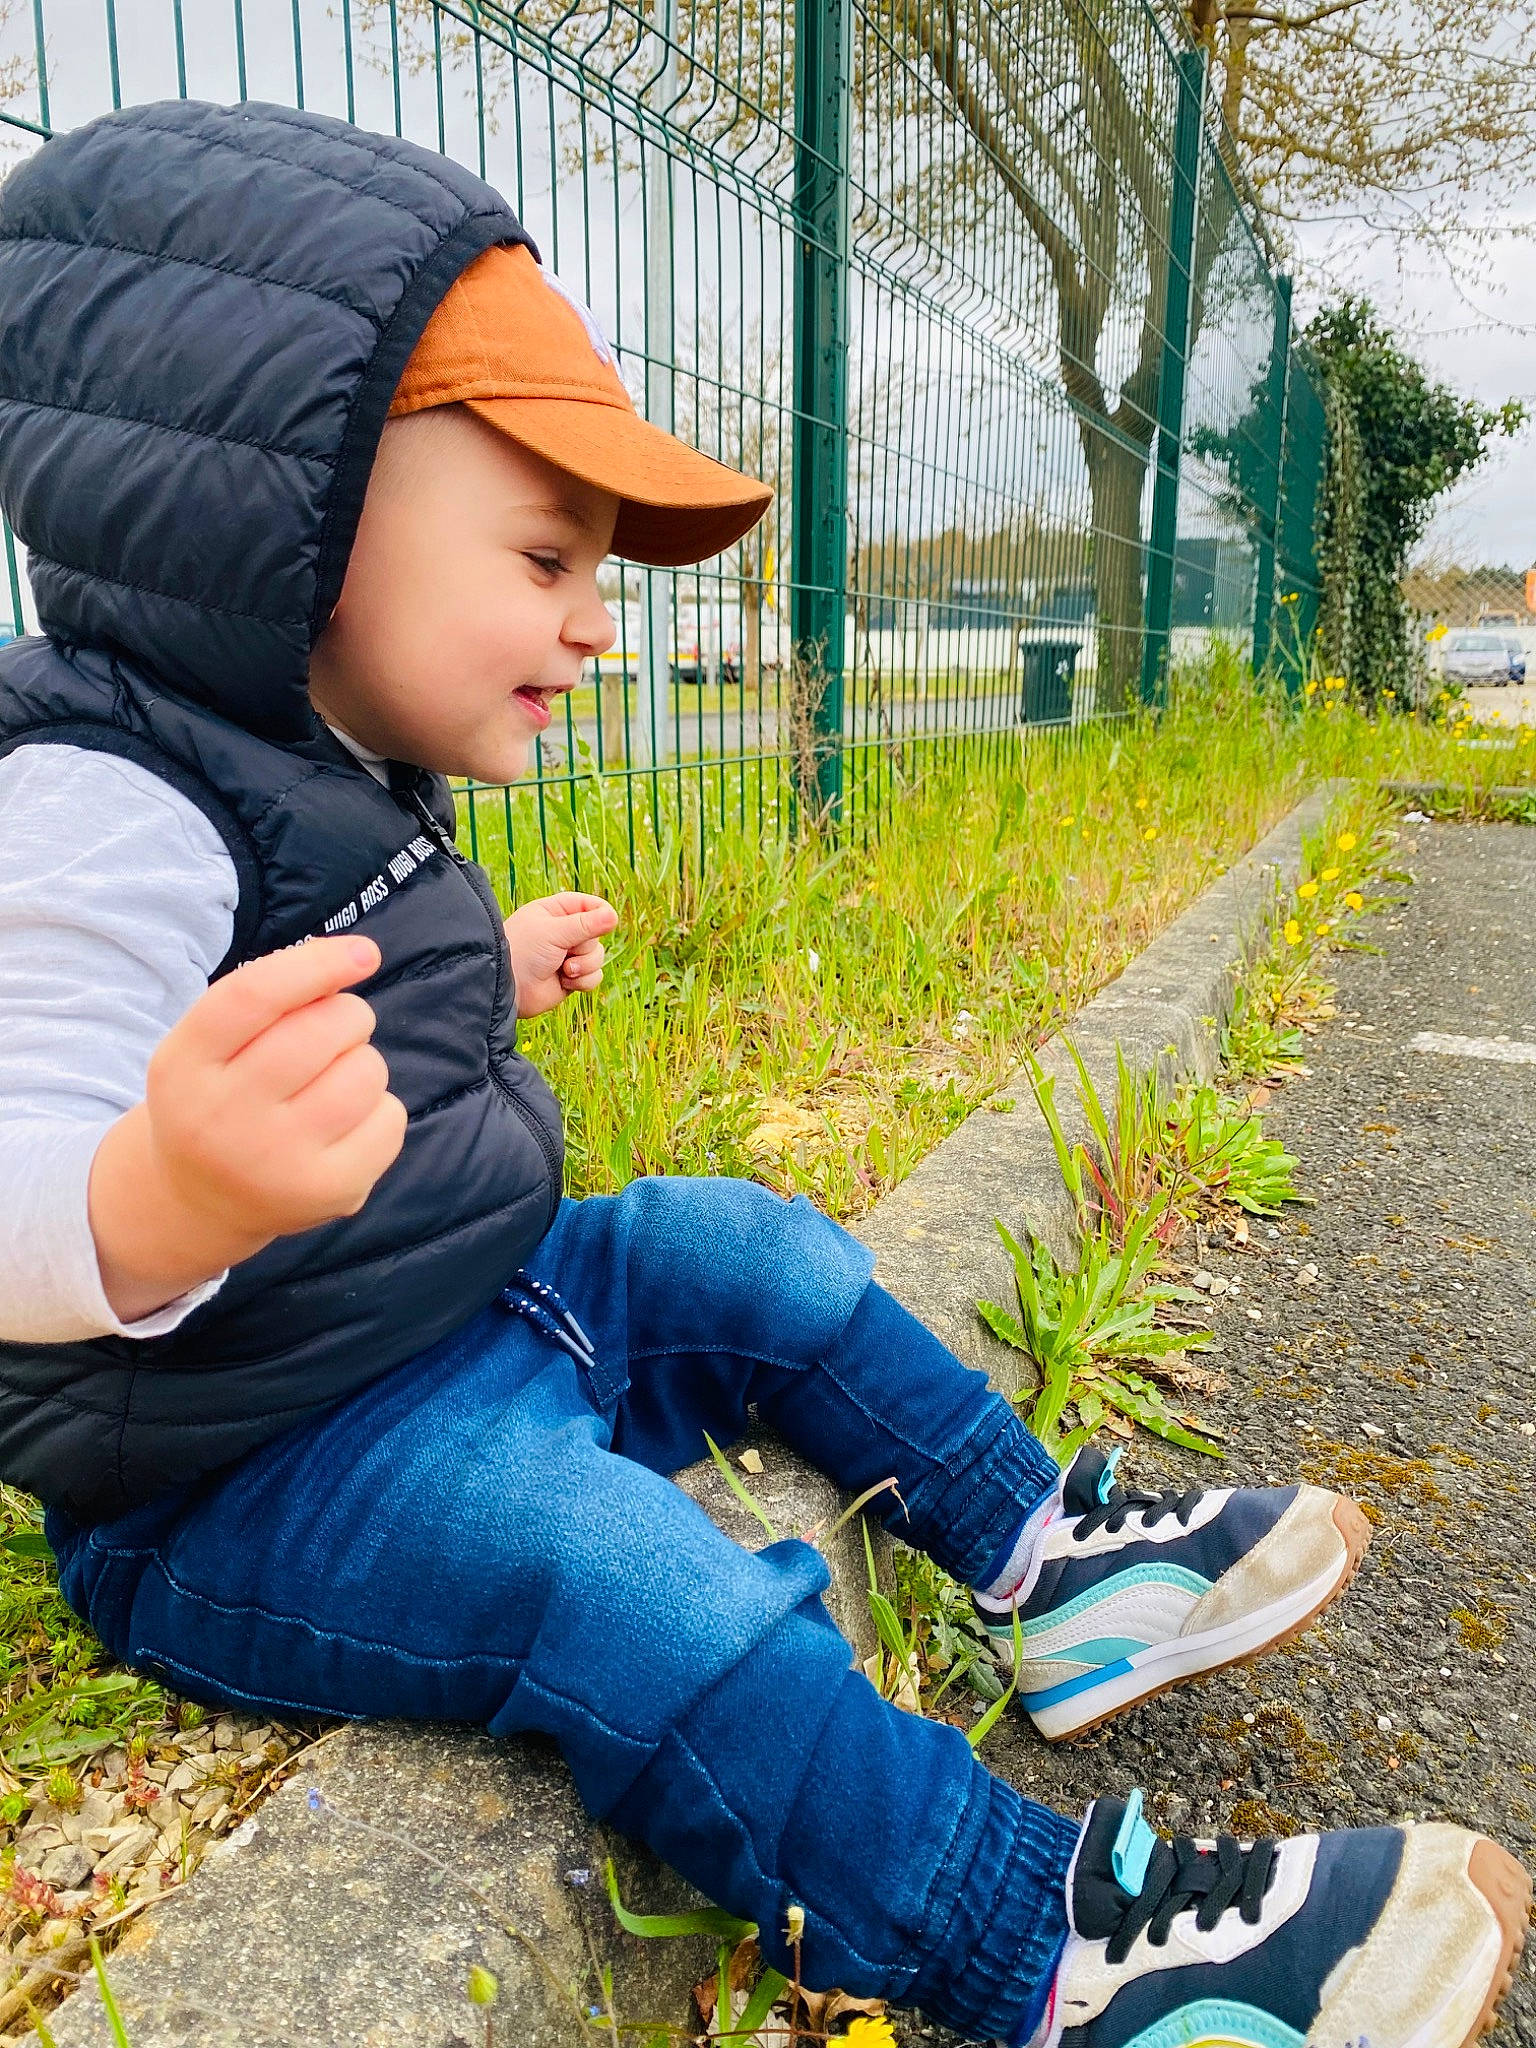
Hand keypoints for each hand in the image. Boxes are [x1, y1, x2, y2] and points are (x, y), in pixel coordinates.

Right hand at [88, 935, 407, 1323]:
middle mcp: (222, 1117)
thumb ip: (269, 996)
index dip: (315, 965)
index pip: (253, 996)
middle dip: (347, 1015)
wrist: (201, 1202)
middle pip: (319, 1031)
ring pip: (365, 1072)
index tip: (364, 953)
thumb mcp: (210, 1044)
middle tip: (335, 1031)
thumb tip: (357, 955)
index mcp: (183, 1065)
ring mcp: (276, 1162)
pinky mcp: (328, 1192)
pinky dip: (380, 1108)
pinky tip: (344, 1124)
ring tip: (333, 1081)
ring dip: (363, 1062)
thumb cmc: (221, 1095)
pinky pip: (390, 1118)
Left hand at [503, 893, 618, 1017]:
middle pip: (597, 934)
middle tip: (566, 951)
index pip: (590, 905)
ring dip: (585, 966)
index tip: (605, 922)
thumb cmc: (523, 952)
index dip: (601, 913)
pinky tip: (564, 982)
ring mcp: (568, 956)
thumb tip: (614, 916)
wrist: (507, 989)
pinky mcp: (572, 977)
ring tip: (564, 970)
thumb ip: (586, 925)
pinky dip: (583, 981)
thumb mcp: (554, 932)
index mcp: (556, 911)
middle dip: (585, 947)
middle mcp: (564, 932)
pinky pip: (595, 976)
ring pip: (599, 956)